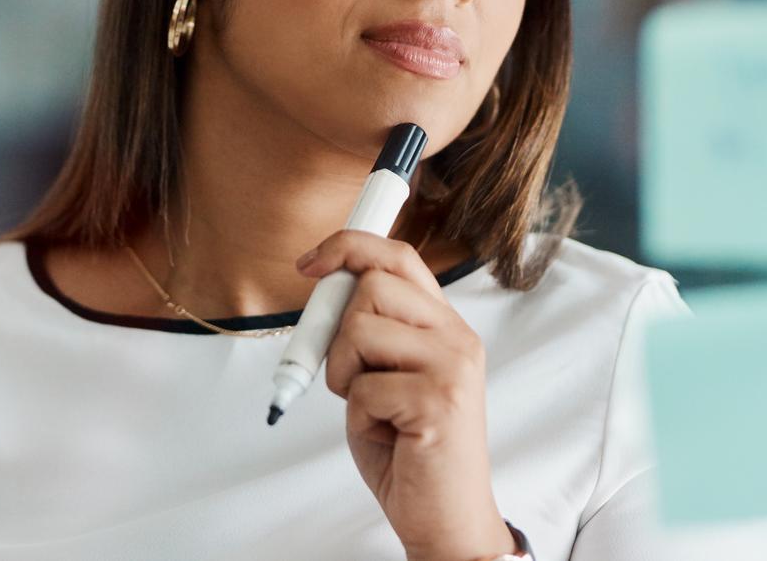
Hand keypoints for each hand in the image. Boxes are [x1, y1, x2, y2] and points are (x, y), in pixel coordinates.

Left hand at [296, 230, 515, 560]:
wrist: (446, 519)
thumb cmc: (408, 449)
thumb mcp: (385, 375)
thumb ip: (369, 329)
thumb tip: (327, 282)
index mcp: (445, 326)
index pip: (398, 257)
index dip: (349, 246)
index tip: (310, 263)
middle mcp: (457, 338)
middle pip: (371, 286)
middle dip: (338, 331)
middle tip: (350, 376)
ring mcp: (452, 367)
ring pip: (360, 329)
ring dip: (345, 374)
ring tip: (372, 409)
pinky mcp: (439, 401)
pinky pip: (362, 387)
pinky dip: (357, 415)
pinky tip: (387, 434)